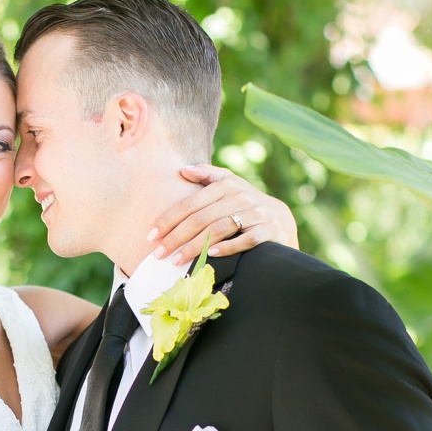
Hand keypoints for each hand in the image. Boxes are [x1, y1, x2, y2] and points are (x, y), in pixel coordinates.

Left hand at [149, 166, 298, 265]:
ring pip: (219, 229)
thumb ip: (207, 175)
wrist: (280, 219)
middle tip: (158, 254)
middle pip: (201, 219)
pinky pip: (246, 239)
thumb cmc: (244, 203)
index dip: (168, 220)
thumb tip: (183, 170)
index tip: (151, 235)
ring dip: (195, 246)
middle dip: (176, 237)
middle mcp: (241, 196)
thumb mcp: (229, 185)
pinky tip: (212, 255)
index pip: (190, 204)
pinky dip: (228, 248)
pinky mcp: (269, 230)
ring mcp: (257, 213)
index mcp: (226, 185)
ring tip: (176, 260)